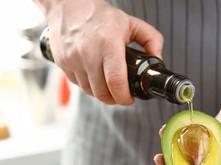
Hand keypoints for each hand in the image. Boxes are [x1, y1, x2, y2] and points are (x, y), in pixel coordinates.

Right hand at [41, 0, 162, 104]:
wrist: (69, 6)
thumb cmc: (101, 16)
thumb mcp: (132, 23)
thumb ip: (152, 40)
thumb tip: (158, 61)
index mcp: (108, 43)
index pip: (116, 81)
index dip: (124, 97)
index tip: (129, 98)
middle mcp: (88, 53)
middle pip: (102, 92)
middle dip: (114, 98)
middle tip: (121, 95)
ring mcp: (72, 59)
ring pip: (90, 91)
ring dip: (101, 93)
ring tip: (109, 85)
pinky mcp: (62, 63)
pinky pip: (78, 85)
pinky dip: (88, 86)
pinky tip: (95, 77)